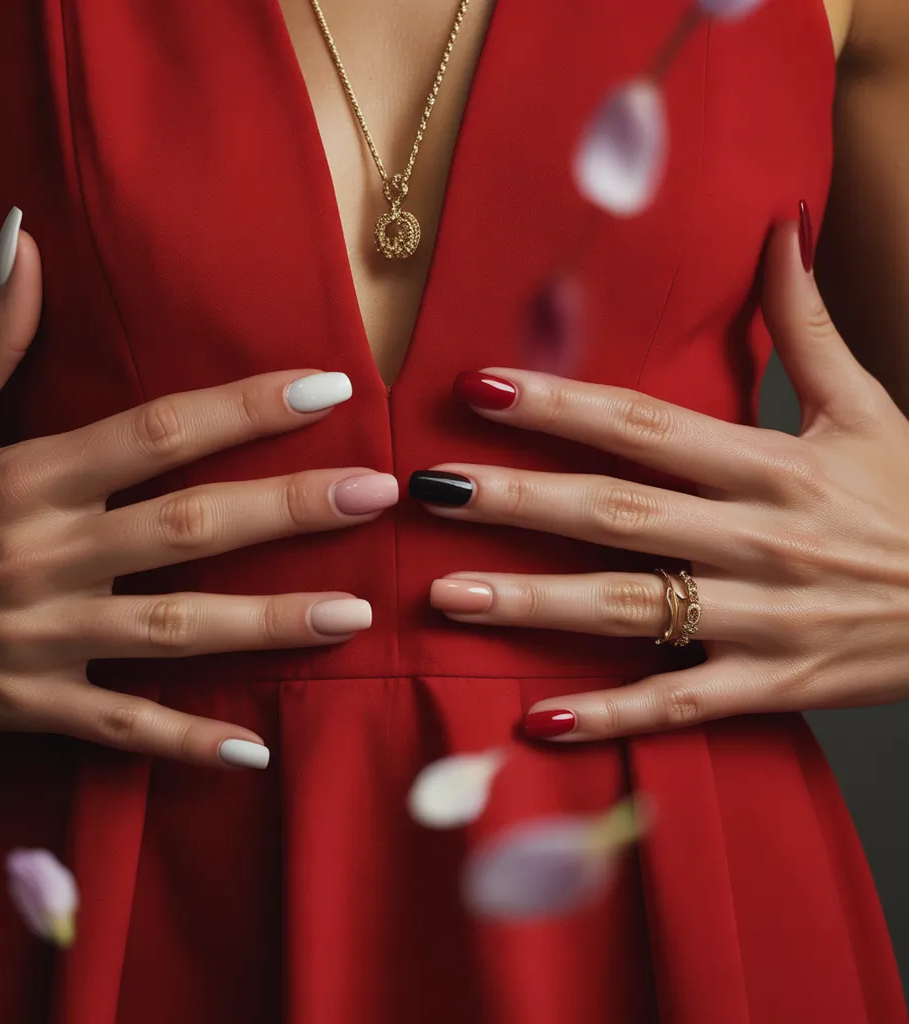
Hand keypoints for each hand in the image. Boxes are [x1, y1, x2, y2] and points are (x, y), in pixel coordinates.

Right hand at [0, 209, 396, 768]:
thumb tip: (22, 237)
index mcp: (27, 476)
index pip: (159, 431)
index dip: (246, 407)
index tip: (326, 388)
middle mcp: (47, 553)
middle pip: (192, 526)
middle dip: (290, 509)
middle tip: (376, 497)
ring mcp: (42, 637)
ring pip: (177, 629)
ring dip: (269, 624)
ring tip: (354, 613)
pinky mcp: (29, 703)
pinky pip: (120, 727)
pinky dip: (184, 743)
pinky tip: (251, 751)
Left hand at [414, 218, 908, 741]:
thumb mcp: (869, 406)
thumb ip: (808, 324)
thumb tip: (778, 229)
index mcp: (775, 466)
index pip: (646, 426)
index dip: (560, 405)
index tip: (479, 387)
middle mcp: (761, 539)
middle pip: (618, 513)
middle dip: (519, 500)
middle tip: (430, 491)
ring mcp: (765, 620)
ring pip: (632, 610)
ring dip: (536, 605)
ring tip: (448, 597)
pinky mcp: (775, 685)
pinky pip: (680, 704)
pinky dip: (612, 714)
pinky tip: (537, 719)